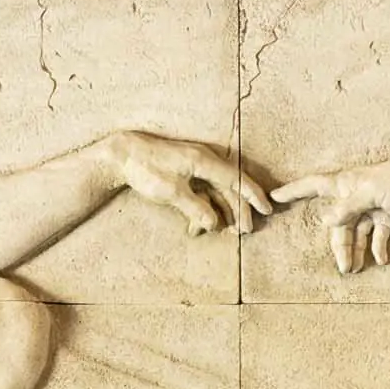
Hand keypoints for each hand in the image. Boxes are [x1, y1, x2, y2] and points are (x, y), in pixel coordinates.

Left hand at [104, 133, 272, 235]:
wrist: (122, 155)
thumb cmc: (146, 169)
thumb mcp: (171, 192)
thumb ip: (195, 208)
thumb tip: (214, 224)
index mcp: (204, 161)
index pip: (236, 179)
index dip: (253, 195)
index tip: (267, 208)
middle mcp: (204, 161)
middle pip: (230, 188)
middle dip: (239, 211)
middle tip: (244, 231)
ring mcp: (195, 167)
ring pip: (217, 193)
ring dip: (220, 213)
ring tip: (222, 233)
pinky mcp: (186, 174)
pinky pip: (203, 193)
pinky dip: (203, 210)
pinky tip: (195, 228)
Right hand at [270, 153, 389, 272]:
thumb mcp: (373, 191)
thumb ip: (350, 207)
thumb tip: (326, 221)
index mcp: (347, 184)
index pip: (314, 186)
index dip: (294, 191)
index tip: (274, 197)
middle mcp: (354, 198)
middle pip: (338, 226)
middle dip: (340, 247)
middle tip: (345, 268)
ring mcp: (369, 210)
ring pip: (355, 235)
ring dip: (356, 252)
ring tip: (356, 270)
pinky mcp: (385, 220)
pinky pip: (375, 238)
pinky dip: (377, 250)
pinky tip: (380, 262)